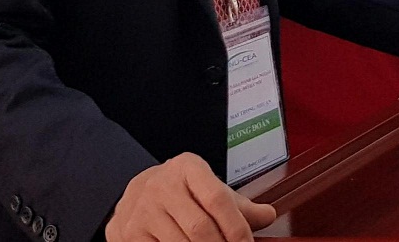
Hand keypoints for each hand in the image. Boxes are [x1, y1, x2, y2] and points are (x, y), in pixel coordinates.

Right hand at [106, 153, 276, 241]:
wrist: (137, 194)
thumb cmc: (181, 192)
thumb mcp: (209, 189)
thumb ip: (240, 205)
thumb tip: (269, 215)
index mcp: (188, 167)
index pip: (218, 199)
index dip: (236, 227)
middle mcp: (162, 184)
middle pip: (200, 228)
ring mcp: (142, 209)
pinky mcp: (130, 232)